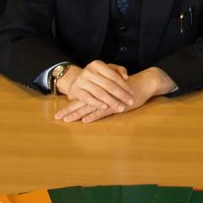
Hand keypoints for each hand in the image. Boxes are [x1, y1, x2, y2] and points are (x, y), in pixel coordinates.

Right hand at [55, 60, 133, 115]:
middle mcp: (88, 71)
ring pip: (99, 93)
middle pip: (108, 85)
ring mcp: (81, 81)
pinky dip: (97, 103)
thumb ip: (118, 70)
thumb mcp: (106, 69)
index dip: (124, 85)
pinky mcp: (76, 91)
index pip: (113, 76)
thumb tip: (126, 77)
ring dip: (112, 101)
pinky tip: (106, 107)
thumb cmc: (96, 75)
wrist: (75, 80)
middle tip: (130, 102)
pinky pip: (88, 98)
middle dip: (121, 95)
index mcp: (97, 64)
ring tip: (120, 108)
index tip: (132, 93)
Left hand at [56, 67, 174, 122]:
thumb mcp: (114, 90)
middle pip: (82, 103)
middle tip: (57, 118)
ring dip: (78, 114)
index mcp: (100, 89)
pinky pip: (104, 110)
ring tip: (67, 120)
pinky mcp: (117, 104)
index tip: (59, 114)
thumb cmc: (129, 88)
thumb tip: (91, 101)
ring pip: (90, 107)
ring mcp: (109, 99)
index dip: (70, 105)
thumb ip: (104, 94)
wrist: (144, 83)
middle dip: (69, 111)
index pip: (82, 98)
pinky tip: (86, 120)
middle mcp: (102, 93)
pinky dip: (94, 115)